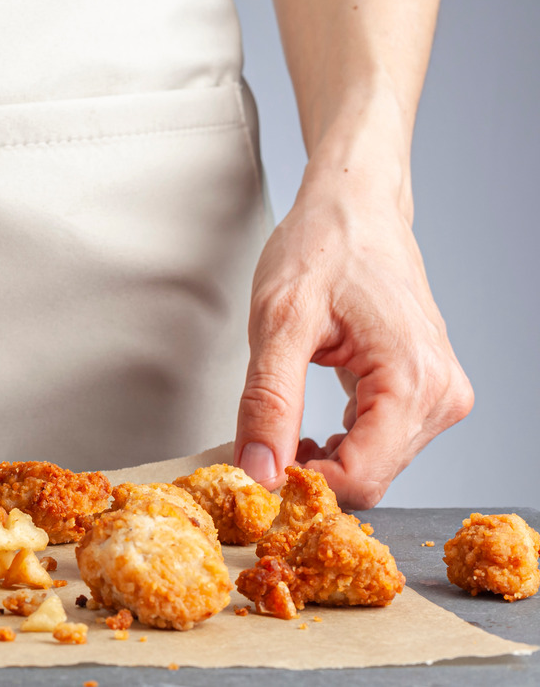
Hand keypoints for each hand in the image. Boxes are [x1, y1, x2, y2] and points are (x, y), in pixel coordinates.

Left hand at [233, 172, 472, 509]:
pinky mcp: (424, 392)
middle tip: (257, 449)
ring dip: (323, 462)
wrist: (354, 208)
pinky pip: (380, 444)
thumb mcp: (279, 323)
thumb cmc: (323, 248)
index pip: (363, 478)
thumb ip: (269, 401)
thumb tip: (260, 470)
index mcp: (414, 381)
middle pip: (371, 478)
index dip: (304, 486)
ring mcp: (438, 394)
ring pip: (374, 466)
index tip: (255, 470)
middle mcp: (441, 394)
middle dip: (311, 475)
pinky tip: (305, 429)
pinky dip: (338, 446)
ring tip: (278, 432)